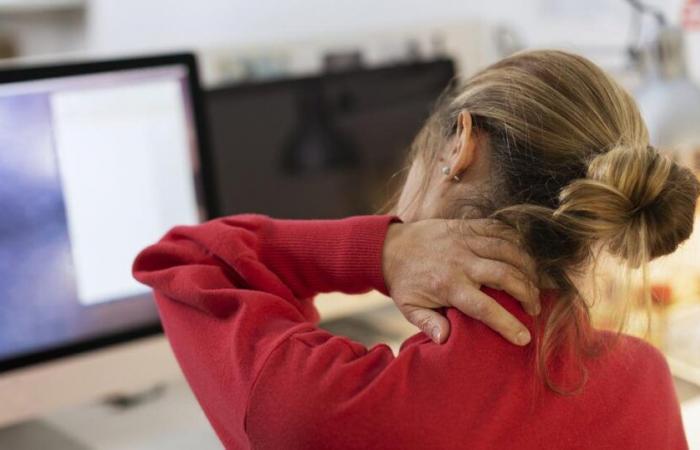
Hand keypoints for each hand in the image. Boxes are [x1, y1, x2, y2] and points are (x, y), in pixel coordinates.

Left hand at [382, 219, 539, 345]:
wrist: (391, 245)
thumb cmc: (404, 281)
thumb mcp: (409, 307)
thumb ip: (427, 323)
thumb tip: (445, 340)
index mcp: (447, 285)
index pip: (484, 307)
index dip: (507, 323)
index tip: (524, 337)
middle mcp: (460, 261)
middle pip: (505, 275)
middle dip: (527, 293)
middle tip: (535, 309)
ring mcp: (466, 240)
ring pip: (508, 251)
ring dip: (527, 268)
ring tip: (535, 285)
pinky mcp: (468, 225)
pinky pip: (500, 230)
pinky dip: (518, 242)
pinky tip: (524, 258)